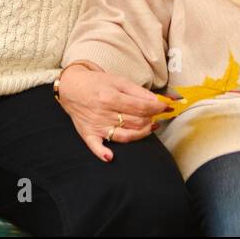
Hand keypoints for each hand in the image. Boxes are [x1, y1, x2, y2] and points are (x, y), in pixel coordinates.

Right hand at [57, 63, 171, 162]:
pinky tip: (110, 157)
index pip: (141, 106)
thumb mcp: (119, 81)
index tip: (168, 106)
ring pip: (124, 135)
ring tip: (150, 127)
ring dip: (141, 134)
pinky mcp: (88, 134)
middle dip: (151, 119)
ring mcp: (96, 125)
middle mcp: (104, 112)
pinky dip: (102, 153)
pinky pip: (96, 146)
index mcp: (112, 96)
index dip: (158, 107)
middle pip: (136, 121)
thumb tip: (157, 101)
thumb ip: (138, 92)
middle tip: (158, 115)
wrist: (71, 87)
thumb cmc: (98, 83)